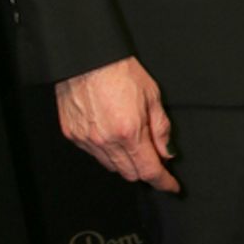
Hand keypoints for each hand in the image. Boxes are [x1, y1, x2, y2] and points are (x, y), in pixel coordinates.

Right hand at [55, 56, 179, 192]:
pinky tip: (112, 136)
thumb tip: (167, 152)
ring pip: (110, 166)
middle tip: (155, 159)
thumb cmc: (119, 70)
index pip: (149, 170)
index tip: (171, 186)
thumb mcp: (152, 96)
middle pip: (129, 173)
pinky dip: (106, 151)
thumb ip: (161, 129)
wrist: (87, 56)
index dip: (163, 182)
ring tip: (132, 142)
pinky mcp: (72, 134)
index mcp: (130, 132)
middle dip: (145, 171)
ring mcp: (86, 140)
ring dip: (125, 162)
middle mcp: (106, 140)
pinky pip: (93, 154)